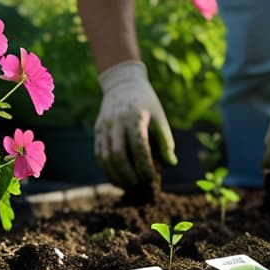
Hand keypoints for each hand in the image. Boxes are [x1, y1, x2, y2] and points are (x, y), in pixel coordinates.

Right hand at [95, 61, 176, 187]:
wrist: (122, 83)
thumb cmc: (147, 103)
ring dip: (116, 175)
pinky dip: (107, 169)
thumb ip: (165, 142)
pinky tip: (117, 178)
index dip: (145, 166)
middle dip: (128, 175)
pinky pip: (99, 154)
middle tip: (139, 186)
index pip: (139, 147)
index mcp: (135, 117)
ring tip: (128, 185)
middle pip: (118, 155)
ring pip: (105, 157)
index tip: (152, 179)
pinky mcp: (98, 130)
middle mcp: (117, 122)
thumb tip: (171, 165)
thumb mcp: (160, 118)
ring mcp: (104, 126)